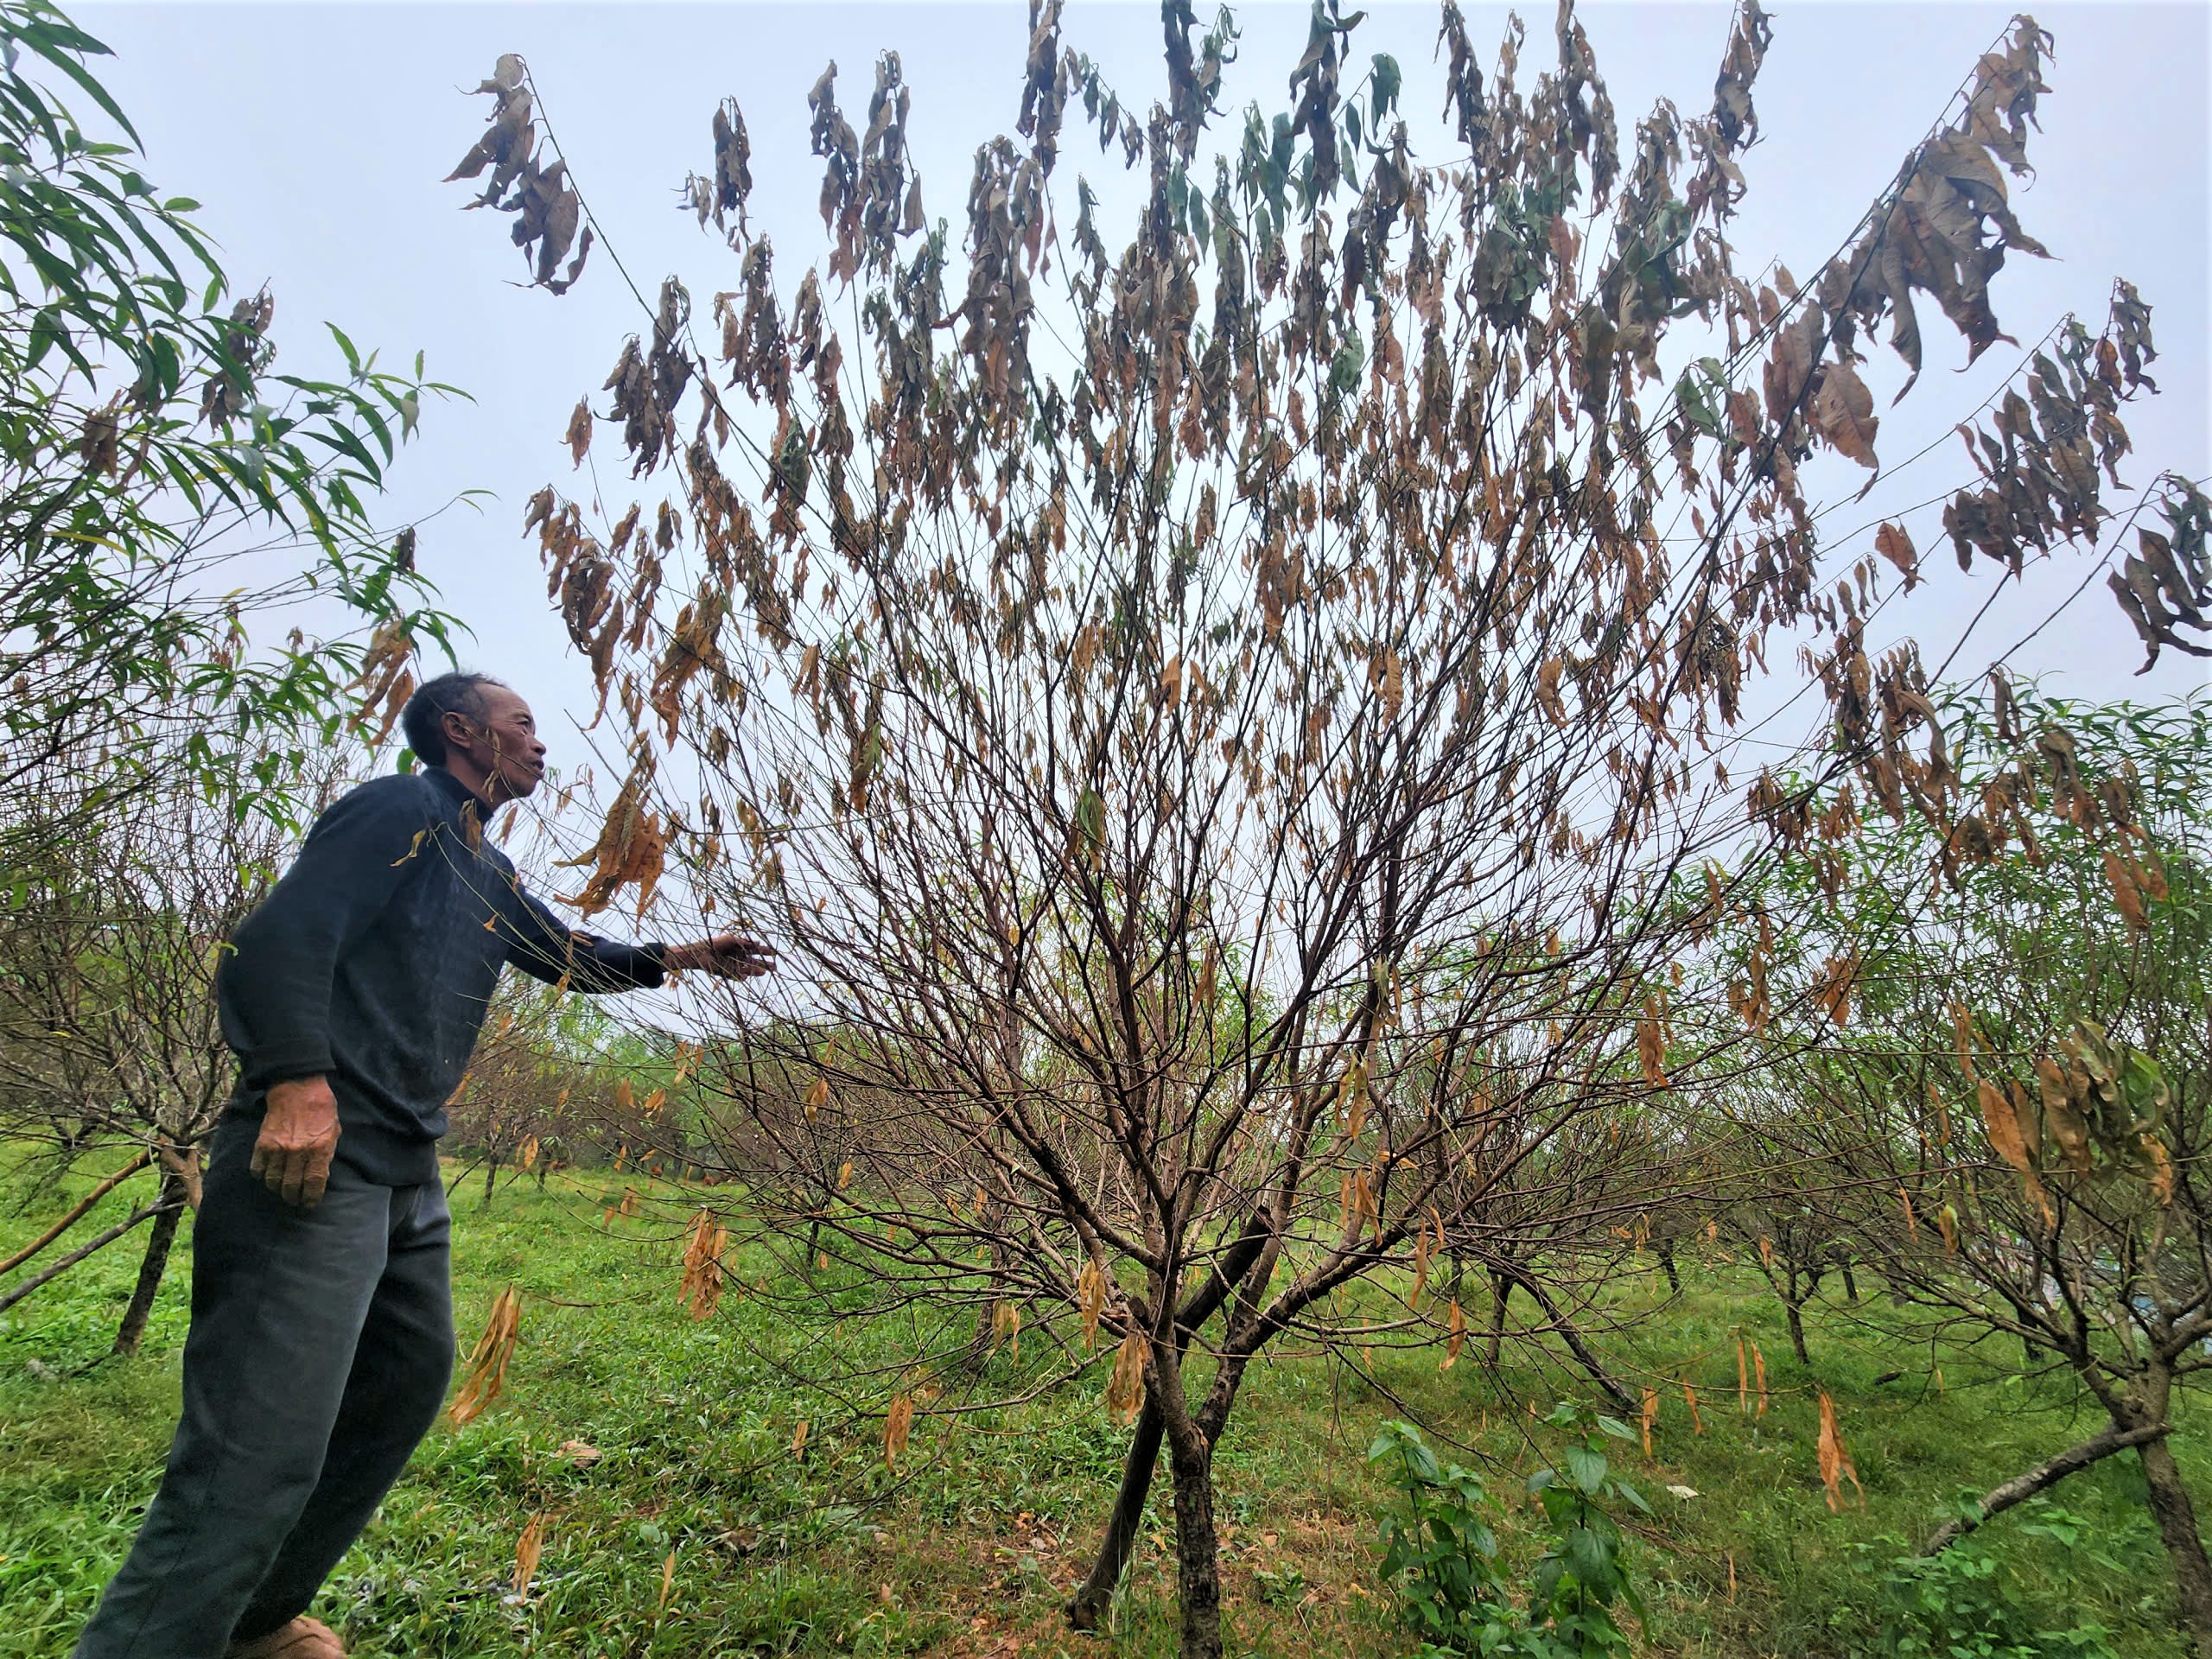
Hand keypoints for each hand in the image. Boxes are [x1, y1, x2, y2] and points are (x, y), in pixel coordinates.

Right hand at [252, 1076, 341, 1208]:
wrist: (297, 1088)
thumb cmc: (321, 1109)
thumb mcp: (334, 1130)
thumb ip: (327, 1154)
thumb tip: (320, 1176)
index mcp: (319, 1149)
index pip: (313, 1183)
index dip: (311, 1198)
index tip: (309, 1204)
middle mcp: (297, 1151)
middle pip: (291, 1187)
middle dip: (293, 1198)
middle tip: (294, 1200)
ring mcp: (278, 1148)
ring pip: (273, 1181)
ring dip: (277, 1189)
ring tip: (281, 1189)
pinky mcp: (262, 1143)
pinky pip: (257, 1169)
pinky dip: (261, 1175)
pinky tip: (267, 1174)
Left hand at [664, 934, 776, 979]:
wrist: (701, 953)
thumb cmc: (715, 943)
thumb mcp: (731, 939)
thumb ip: (744, 941)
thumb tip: (758, 942)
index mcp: (741, 947)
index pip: (756, 950)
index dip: (765, 951)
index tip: (774, 953)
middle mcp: (739, 957)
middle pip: (756, 961)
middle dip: (765, 963)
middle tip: (775, 966)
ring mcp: (735, 966)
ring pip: (749, 970)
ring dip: (757, 971)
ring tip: (765, 971)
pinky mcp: (729, 974)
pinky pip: (739, 977)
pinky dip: (743, 976)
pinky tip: (744, 974)